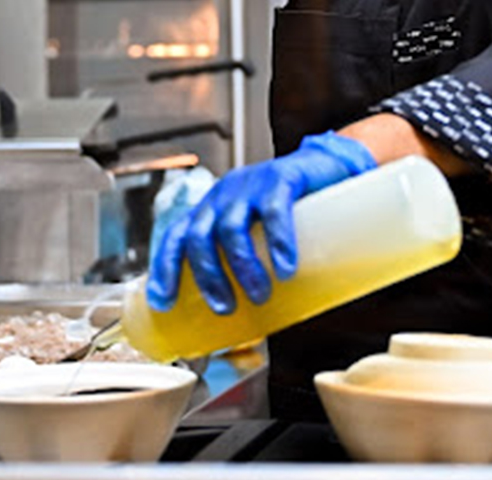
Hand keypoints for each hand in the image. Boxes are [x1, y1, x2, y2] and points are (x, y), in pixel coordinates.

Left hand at [146, 131, 375, 314]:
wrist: (329, 167)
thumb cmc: (293, 211)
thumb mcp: (262, 234)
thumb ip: (253, 265)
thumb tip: (253, 323)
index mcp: (213, 208)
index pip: (176, 235)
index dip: (164, 269)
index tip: (162, 303)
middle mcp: (224, 195)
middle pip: (199, 236)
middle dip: (207, 277)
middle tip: (224, 307)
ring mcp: (251, 184)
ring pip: (231, 227)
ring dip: (241, 267)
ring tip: (259, 295)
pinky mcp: (282, 177)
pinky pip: (273, 211)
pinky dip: (277, 243)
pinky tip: (285, 268)